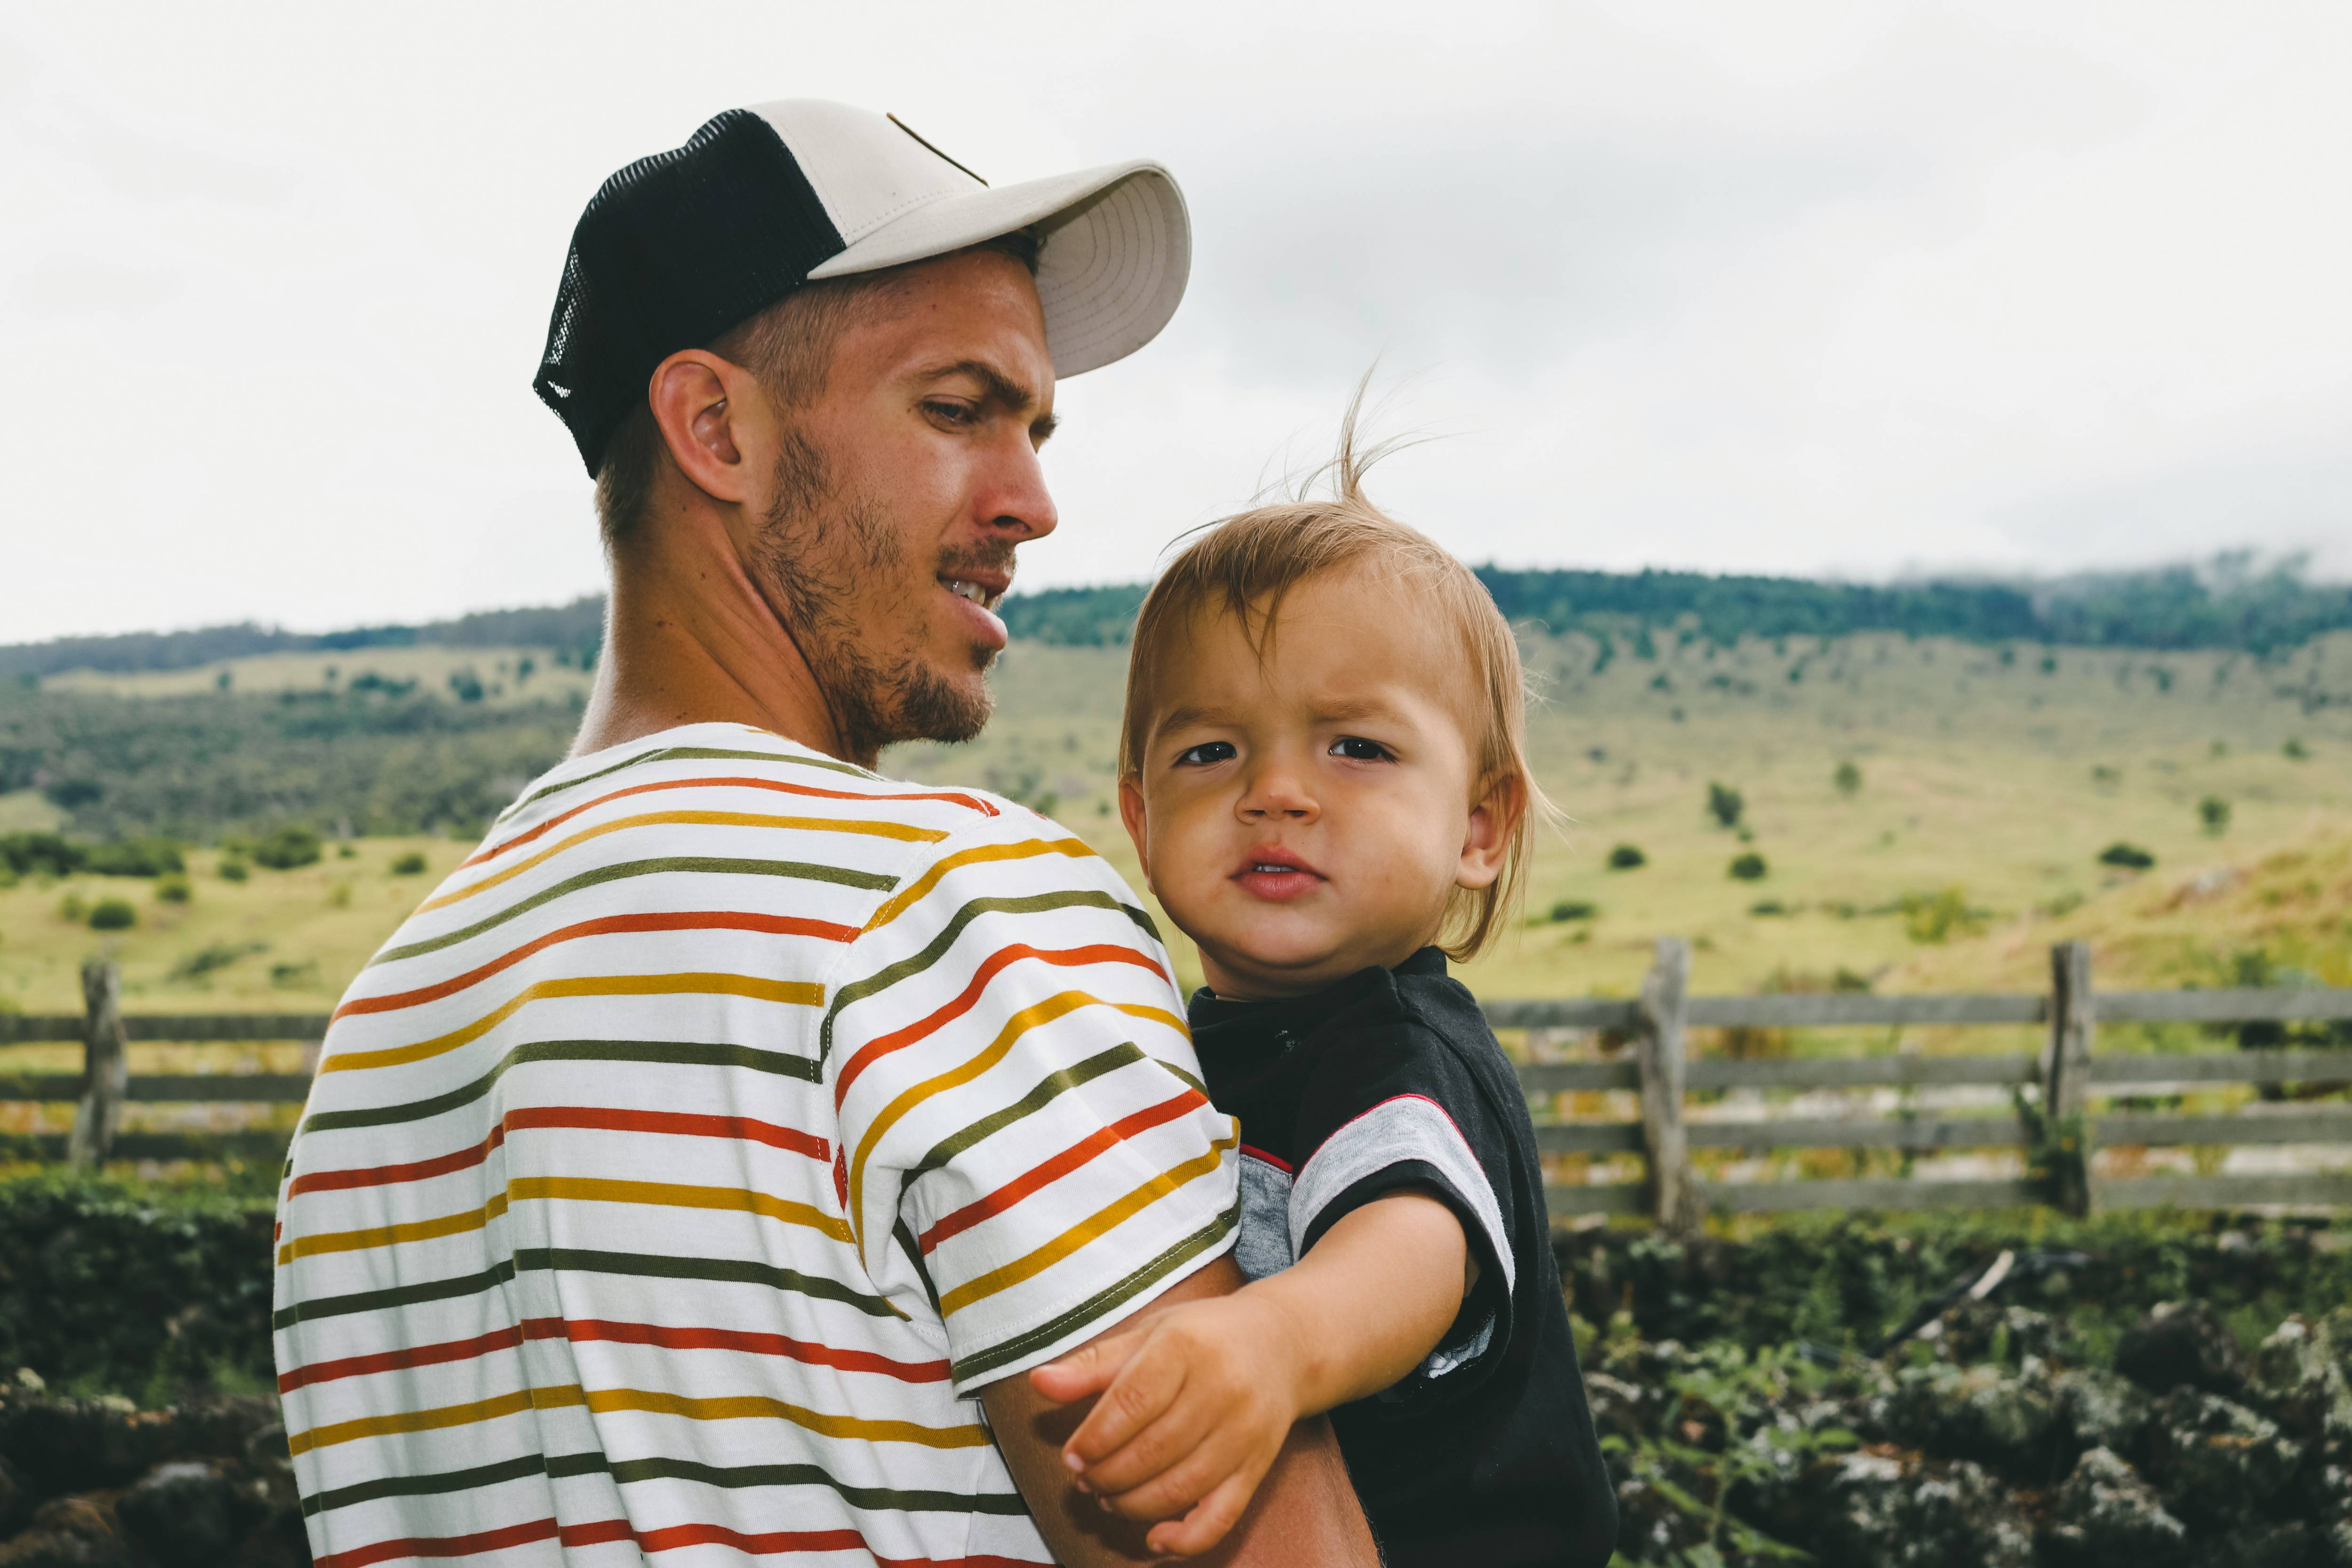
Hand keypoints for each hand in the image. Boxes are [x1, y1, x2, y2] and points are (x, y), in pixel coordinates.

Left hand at [1028, 1289, 1308, 1556]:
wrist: (1282, 1344)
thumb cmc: (1201, 1338)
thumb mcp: (1148, 1335)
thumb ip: (1092, 1364)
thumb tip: (1039, 1383)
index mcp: (1186, 1347)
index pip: (1132, 1403)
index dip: (1094, 1438)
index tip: (1072, 1455)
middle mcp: (1221, 1389)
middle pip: (1152, 1450)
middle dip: (1107, 1474)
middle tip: (1084, 1478)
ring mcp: (1244, 1432)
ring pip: (1181, 1487)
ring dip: (1133, 1504)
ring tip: (1108, 1497)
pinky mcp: (1258, 1466)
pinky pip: (1222, 1515)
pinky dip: (1186, 1538)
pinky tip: (1155, 1539)